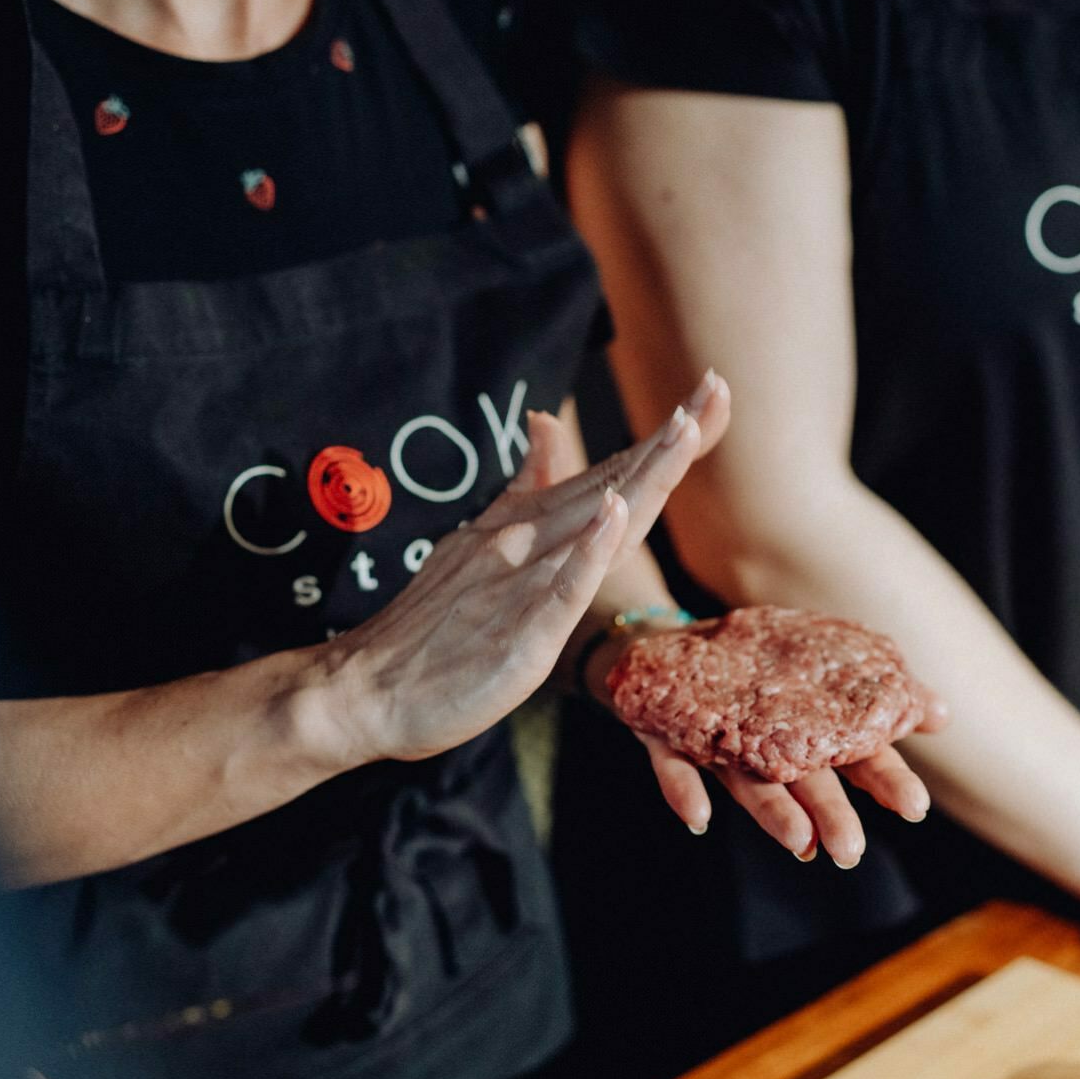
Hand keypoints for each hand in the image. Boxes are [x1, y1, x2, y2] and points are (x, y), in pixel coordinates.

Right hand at [329, 371, 722, 765]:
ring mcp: (520, 582)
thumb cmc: (427, 628)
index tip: (708, 396)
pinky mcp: (520, 633)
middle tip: (714, 388)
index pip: (607, 475)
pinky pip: (562, 586)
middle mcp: (525, 541)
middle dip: (670, 442)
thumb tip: (545, 428)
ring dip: (643, 475)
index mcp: (523, 525)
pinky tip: (617, 512)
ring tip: (685, 430)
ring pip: (595, 521)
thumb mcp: (478, 543)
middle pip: (613, 484)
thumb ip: (521, 489)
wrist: (364, 689)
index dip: (660, 440)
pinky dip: (589, 547)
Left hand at [586, 628, 945, 872]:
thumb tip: (944, 713)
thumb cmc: (738, 672)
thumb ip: (871, 693)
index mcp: (800, 732)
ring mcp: (711, 746)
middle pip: (801, 783)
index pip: (850, 758)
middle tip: (852, 852)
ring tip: (799, 843)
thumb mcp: (810, 669)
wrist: (652, 652)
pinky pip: (670, 766)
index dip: (881, 780)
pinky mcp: (660, 738)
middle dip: (828, 815)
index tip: (915, 809)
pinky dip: (684, 790)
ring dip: (771, 814)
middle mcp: (761, 750)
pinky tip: (698, 817)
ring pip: (746, 783)